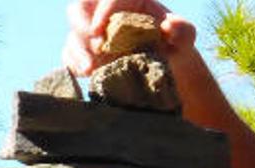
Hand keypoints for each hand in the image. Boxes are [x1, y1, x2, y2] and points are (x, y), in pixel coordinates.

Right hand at [62, 0, 196, 75]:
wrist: (168, 66)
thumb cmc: (175, 44)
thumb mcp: (185, 36)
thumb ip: (182, 29)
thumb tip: (169, 25)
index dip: (103, 9)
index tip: (101, 30)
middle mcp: (103, 11)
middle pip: (79, 8)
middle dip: (82, 26)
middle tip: (96, 46)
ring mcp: (92, 31)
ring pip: (73, 33)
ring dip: (77, 50)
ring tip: (91, 68)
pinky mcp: (85, 51)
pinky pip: (70, 54)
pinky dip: (74, 63)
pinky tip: (86, 73)